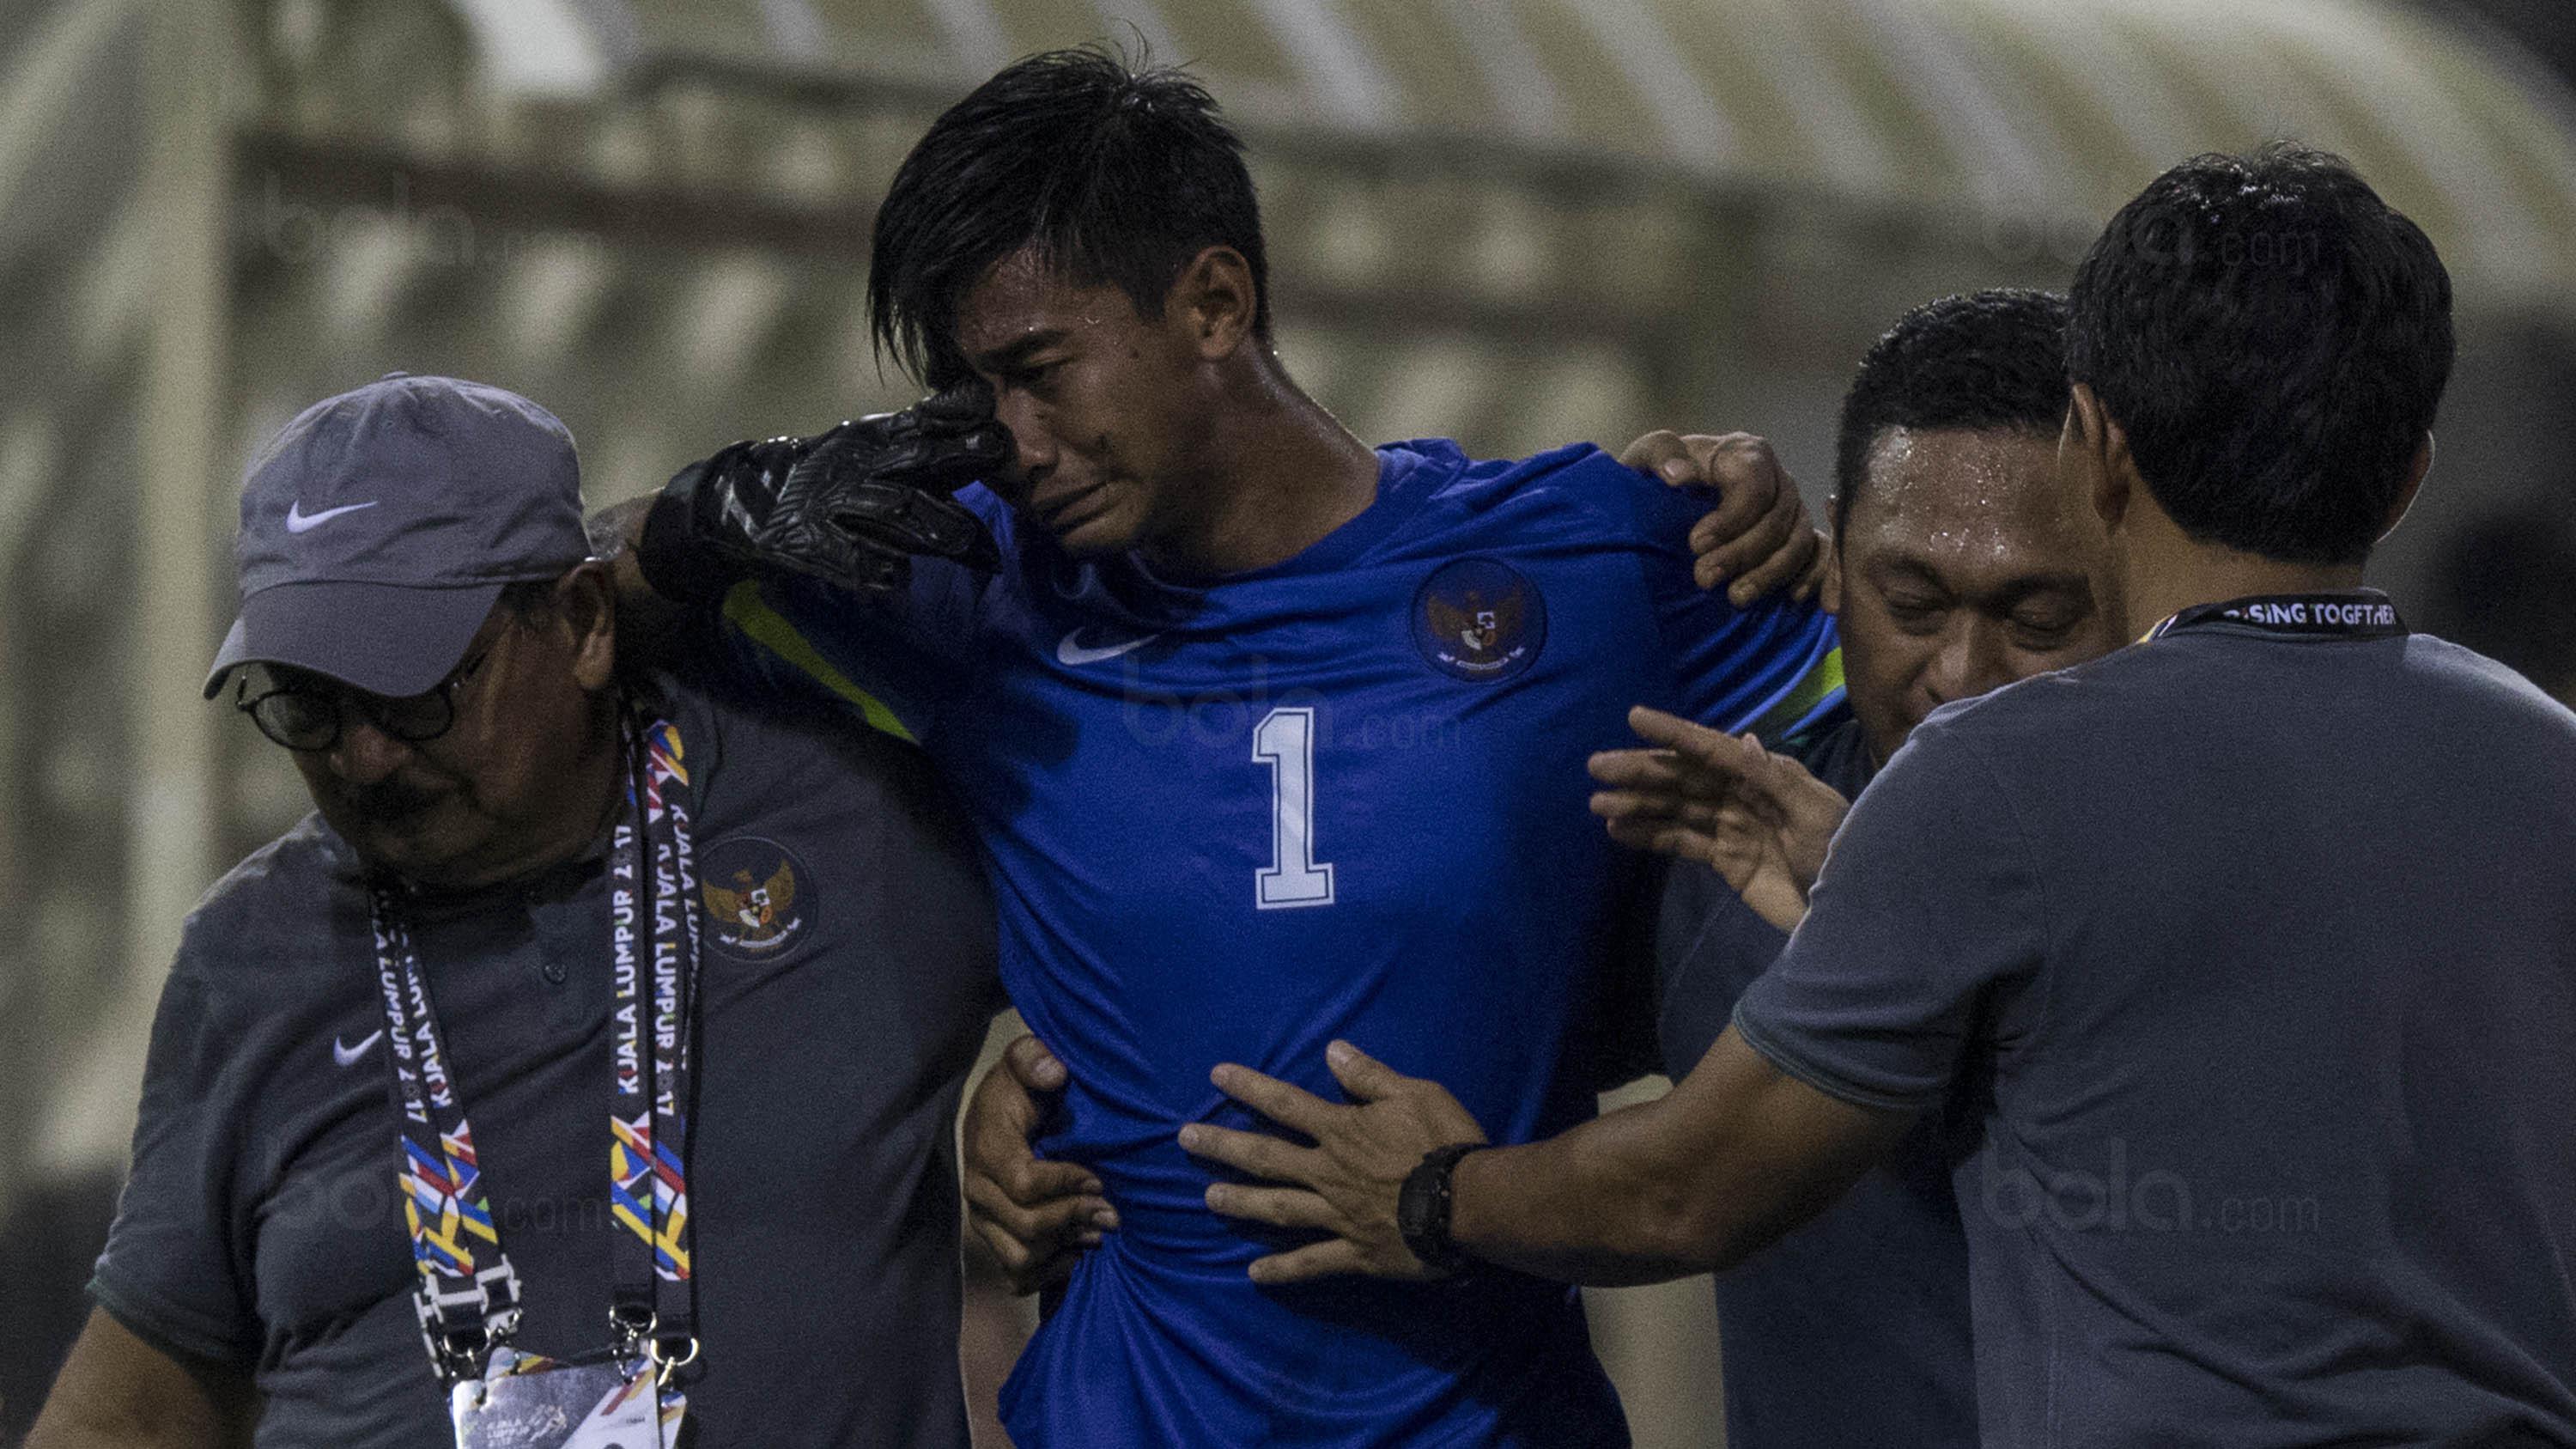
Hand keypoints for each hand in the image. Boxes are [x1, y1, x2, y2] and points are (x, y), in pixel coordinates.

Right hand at [639, 382, 1010, 600]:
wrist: (748, 502)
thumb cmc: (830, 476)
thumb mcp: (872, 445)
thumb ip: (925, 433)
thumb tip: (980, 403)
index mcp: (878, 440)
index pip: (928, 421)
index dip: (962, 418)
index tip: (995, 423)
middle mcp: (863, 465)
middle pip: (921, 458)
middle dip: (962, 458)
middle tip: (1000, 463)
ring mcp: (838, 503)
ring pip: (897, 510)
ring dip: (937, 528)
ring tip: (972, 550)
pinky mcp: (813, 542)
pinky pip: (852, 559)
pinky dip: (877, 571)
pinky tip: (899, 583)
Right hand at [961, 1035, 1115, 1295]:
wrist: (999, 1110)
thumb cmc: (1021, 1087)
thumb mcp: (1026, 1058)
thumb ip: (1035, 1057)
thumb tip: (1054, 1072)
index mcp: (987, 1148)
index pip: (1024, 1183)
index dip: (1067, 1185)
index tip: (1099, 1177)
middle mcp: (978, 1189)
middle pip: (1027, 1226)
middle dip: (1075, 1218)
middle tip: (1113, 1211)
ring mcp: (984, 1218)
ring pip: (1021, 1256)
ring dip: (1064, 1247)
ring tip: (1099, 1230)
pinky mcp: (993, 1237)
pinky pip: (1016, 1275)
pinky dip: (1049, 1271)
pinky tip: (1077, 1250)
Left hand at [1179, 1041, 1485, 1284]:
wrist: (1472, 1205)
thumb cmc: (1446, 1143)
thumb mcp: (1415, 1093)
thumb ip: (1370, 1075)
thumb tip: (1332, 1049)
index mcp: (1342, 1132)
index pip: (1286, 1104)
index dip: (1249, 1088)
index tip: (1215, 1076)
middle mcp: (1328, 1173)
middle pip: (1266, 1157)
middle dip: (1223, 1147)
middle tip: (1185, 1140)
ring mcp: (1337, 1216)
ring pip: (1278, 1209)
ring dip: (1240, 1203)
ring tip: (1207, 1200)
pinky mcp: (1355, 1253)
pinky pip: (1311, 1263)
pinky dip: (1282, 1270)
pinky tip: (1253, 1274)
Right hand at [1589, 705, 1848, 931]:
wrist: (1854, 910)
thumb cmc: (1844, 851)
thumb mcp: (1814, 812)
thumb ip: (1775, 779)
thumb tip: (1739, 740)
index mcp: (1765, 773)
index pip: (1713, 749)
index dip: (1675, 732)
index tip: (1636, 717)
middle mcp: (1743, 793)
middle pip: (1684, 777)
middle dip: (1641, 770)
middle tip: (1596, 766)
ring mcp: (1731, 826)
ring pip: (1675, 809)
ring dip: (1637, 804)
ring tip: (1597, 803)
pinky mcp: (1725, 859)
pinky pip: (1681, 842)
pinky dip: (1650, 836)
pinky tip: (1619, 830)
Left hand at [1619, 430, 1824, 607]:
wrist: (1668, 499)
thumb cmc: (1661, 477)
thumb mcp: (1647, 458)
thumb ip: (1659, 453)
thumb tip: (1677, 474)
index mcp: (1745, 453)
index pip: (1754, 485)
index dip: (1730, 519)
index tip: (1695, 544)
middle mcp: (1778, 479)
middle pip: (1777, 519)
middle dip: (1742, 554)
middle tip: (1703, 578)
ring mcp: (1794, 509)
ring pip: (1799, 542)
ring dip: (1770, 574)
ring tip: (1736, 598)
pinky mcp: (1802, 536)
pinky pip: (1822, 556)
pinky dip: (1813, 576)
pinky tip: (1791, 598)